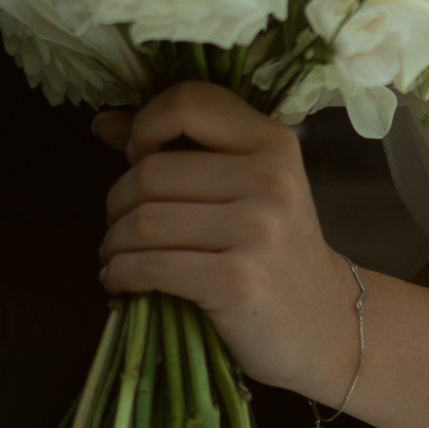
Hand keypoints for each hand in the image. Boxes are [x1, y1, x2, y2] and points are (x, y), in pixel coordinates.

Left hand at [96, 82, 360, 405]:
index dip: (146, 125)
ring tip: (115, 254)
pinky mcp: (236, 280)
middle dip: (117, 201)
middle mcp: (271, 180)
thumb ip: (181, 149)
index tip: (137, 158)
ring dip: (114, 242)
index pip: (189, 102)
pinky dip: (119, 274)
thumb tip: (104, 122)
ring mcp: (257, 231)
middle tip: (118, 224)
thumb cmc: (273, 251)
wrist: (324, 325)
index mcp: (274, 143)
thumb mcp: (246, 188)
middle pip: (152, 171)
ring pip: (145, 220)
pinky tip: (119, 281)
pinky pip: (150, 266)